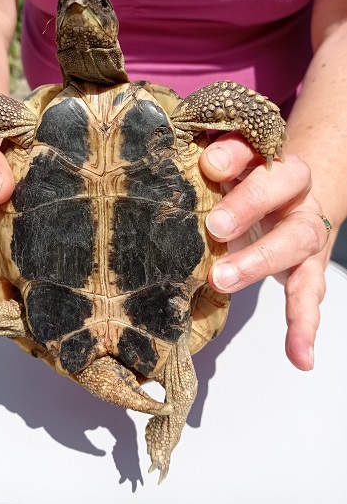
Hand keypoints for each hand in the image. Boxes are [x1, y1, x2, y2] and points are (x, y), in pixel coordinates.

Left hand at [200, 134, 330, 371]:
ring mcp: (304, 228)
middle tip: (214, 227)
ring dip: (260, 260)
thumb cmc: (247, 183)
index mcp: (268, 159)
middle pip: (283, 186)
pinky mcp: (308, 266)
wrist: (293, 195)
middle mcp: (294, 190)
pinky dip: (305, 324)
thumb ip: (213, 165)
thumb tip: (193, 163)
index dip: (234, 155)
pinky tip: (300, 356)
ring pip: (296, 239)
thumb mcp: (229, 169)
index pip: (254, 148)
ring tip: (225, 280)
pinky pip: (311, 294)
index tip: (208, 167)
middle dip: (249, 205)